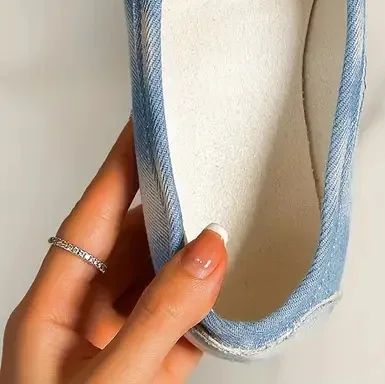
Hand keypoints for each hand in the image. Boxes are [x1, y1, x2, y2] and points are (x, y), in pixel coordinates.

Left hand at [1, 122, 227, 382]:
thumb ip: (158, 318)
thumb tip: (210, 249)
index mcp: (53, 312)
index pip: (92, 217)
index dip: (122, 165)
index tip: (149, 120)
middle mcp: (86, 320)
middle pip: (135, 242)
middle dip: (176, 209)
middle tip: (215, 169)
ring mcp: (120, 344)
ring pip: (166, 278)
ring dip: (200, 260)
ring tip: (236, 228)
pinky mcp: (152, 370)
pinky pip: (189, 320)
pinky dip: (215, 306)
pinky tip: (235, 292)